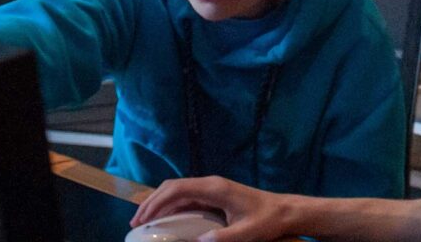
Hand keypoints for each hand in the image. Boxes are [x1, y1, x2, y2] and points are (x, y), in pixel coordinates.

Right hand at [131, 175, 297, 241]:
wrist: (284, 211)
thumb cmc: (267, 220)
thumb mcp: (246, 233)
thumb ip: (222, 238)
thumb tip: (197, 241)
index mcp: (215, 188)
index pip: (178, 189)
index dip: (156, 202)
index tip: (142, 217)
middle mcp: (211, 184)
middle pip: (173, 187)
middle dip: (152, 202)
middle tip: (136, 223)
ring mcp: (213, 189)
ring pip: (178, 191)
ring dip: (160, 204)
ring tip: (144, 222)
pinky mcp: (215, 196)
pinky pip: (187, 198)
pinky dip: (172, 207)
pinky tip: (164, 221)